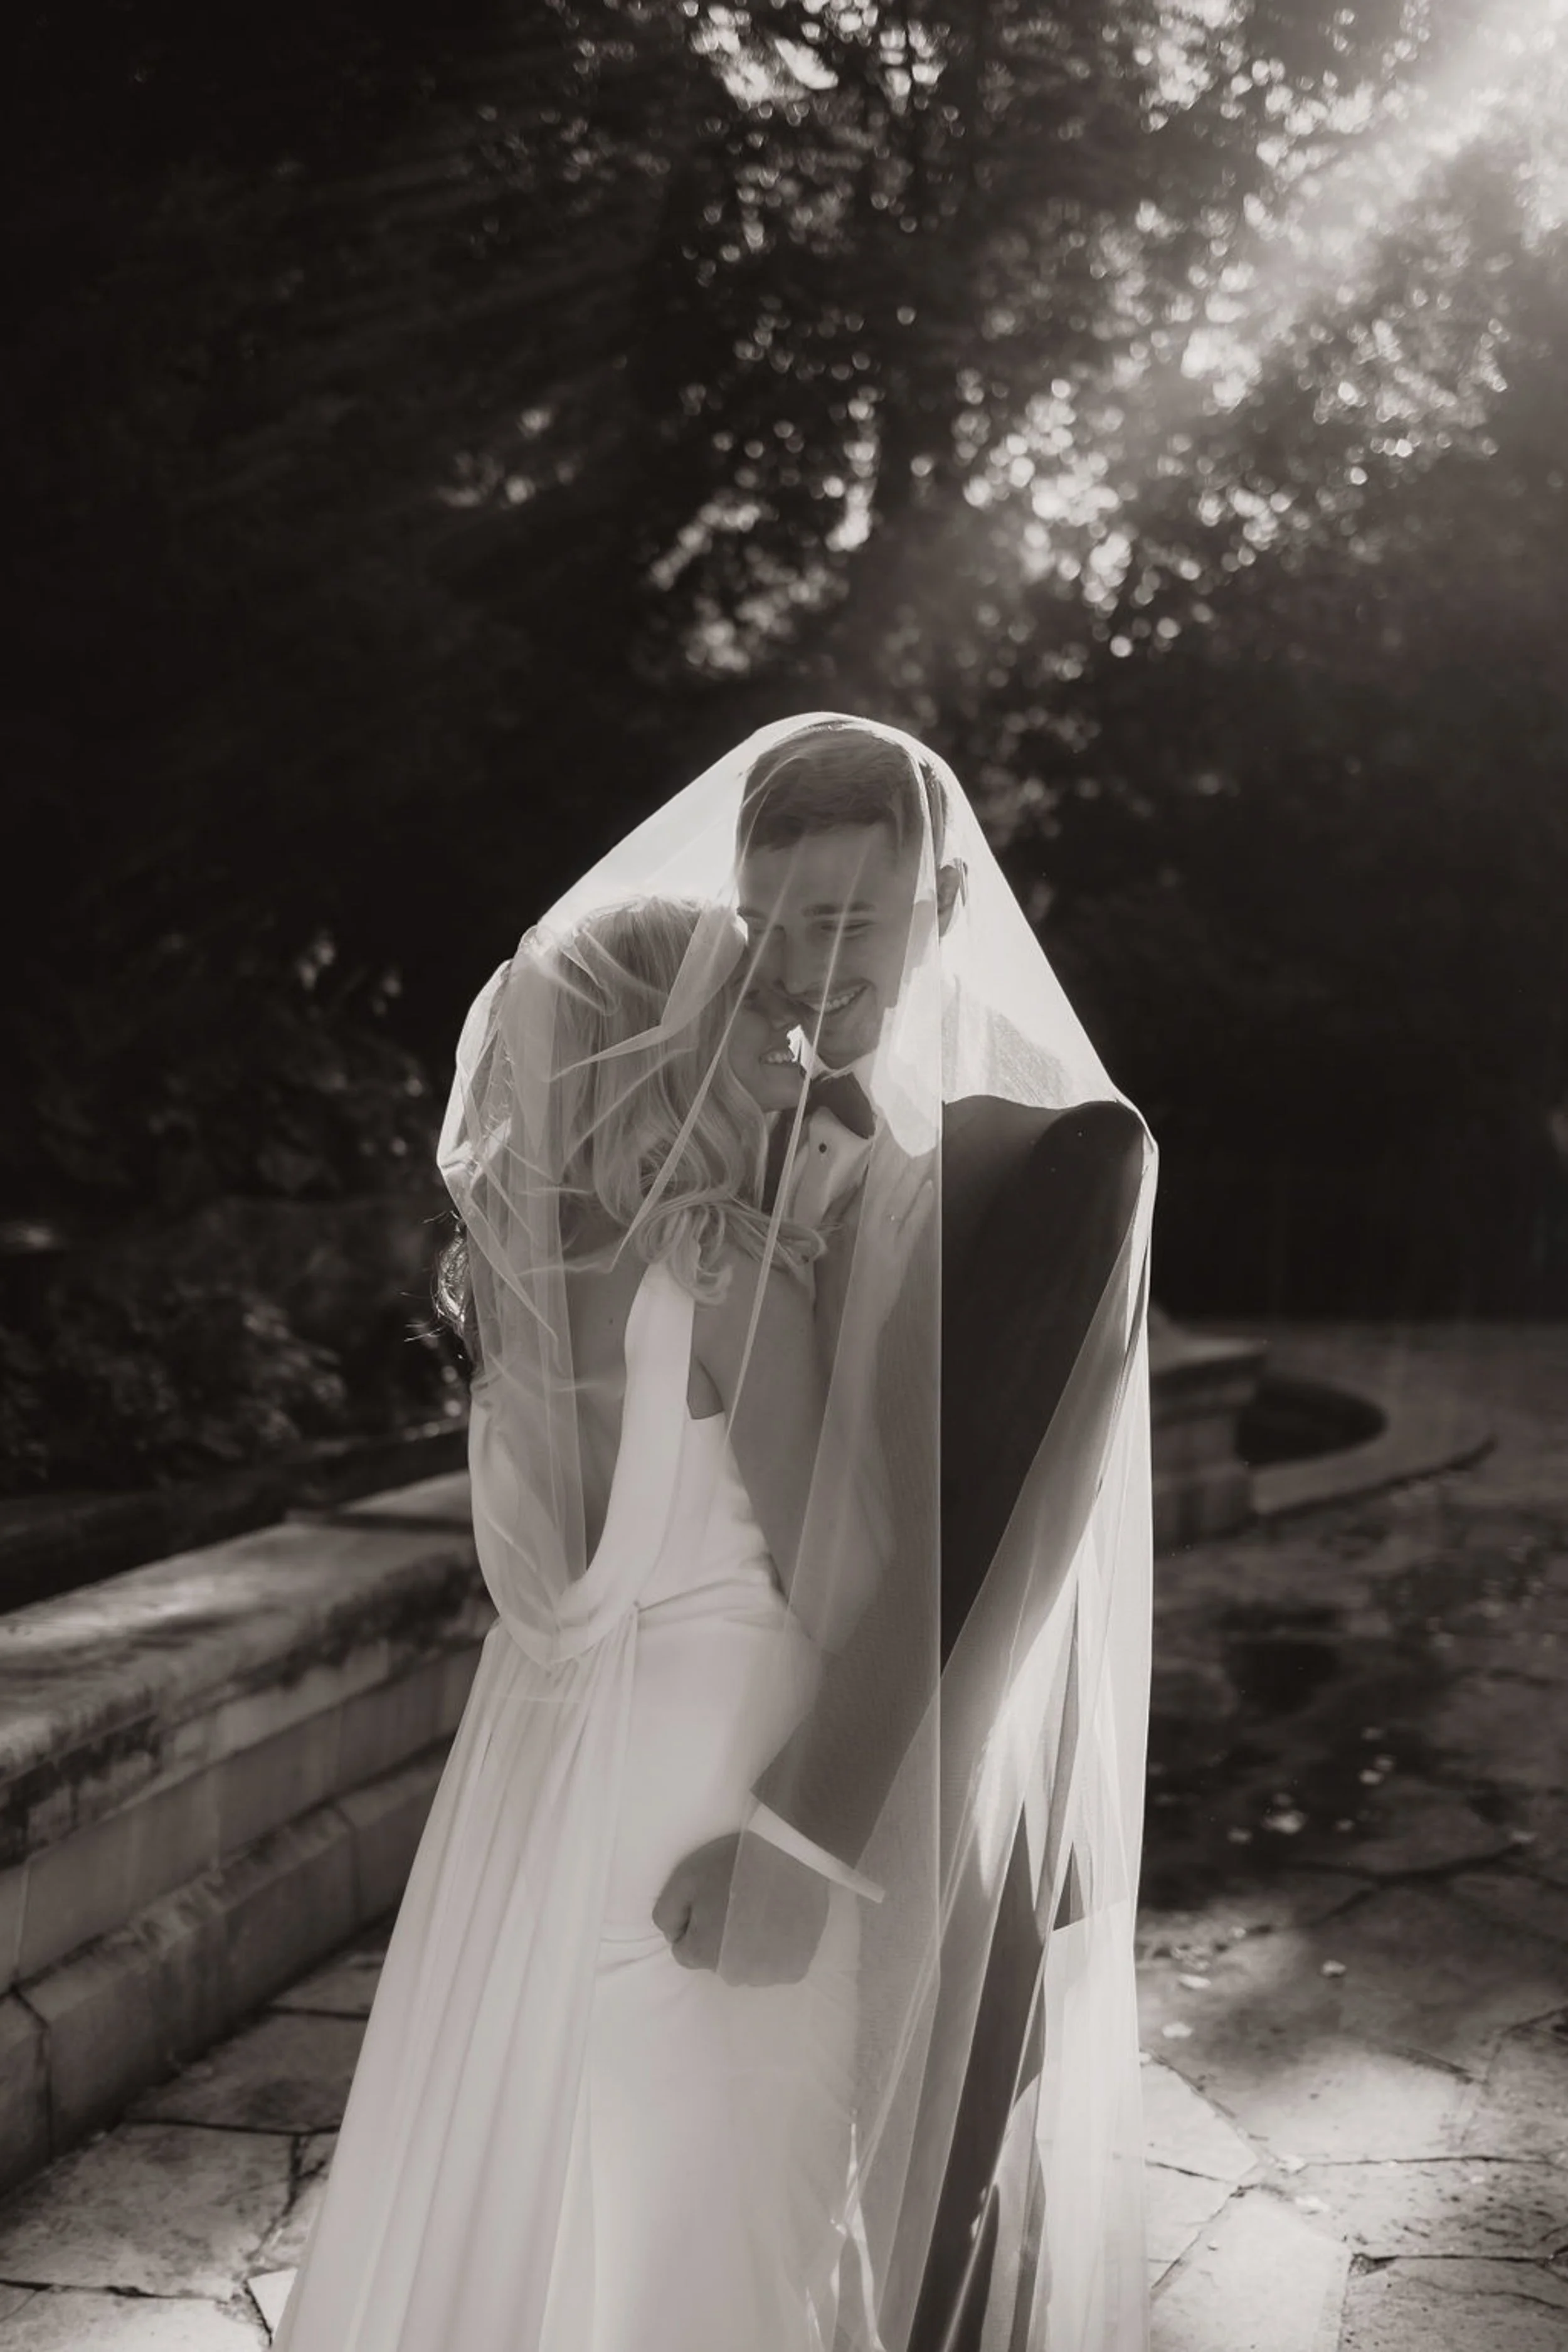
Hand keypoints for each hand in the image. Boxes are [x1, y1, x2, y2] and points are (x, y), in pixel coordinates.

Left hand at [652, 1830, 831, 1985]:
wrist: (793, 1855)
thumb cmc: (733, 1865)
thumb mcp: (684, 1879)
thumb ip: (667, 1914)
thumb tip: (674, 1936)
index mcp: (702, 1955)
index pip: (684, 1950)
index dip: (694, 1923)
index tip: (710, 1901)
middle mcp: (733, 1975)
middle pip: (715, 1959)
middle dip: (720, 1936)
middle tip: (736, 1901)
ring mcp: (766, 1975)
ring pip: (745, 1964)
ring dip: (747, 1944)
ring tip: (760, 1908)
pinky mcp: (793, 1969)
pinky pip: (774, 1965)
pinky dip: (775, 1948)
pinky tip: (779, 1921)